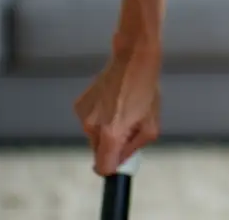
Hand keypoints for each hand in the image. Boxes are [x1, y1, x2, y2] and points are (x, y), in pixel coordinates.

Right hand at [73, 42, 161, 175]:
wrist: (132, 60)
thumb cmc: (145, 90)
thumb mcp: (150, 125)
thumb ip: (134, 149)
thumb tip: (120, 162)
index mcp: (111, 134)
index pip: (102, 167)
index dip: (112, 166)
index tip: (120, 158)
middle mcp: (92, 127)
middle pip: (98, 152)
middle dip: (112, 146)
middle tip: (127, 127)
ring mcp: (83, 115)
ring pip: (94, 136)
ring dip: (106, 130)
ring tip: (121, 109)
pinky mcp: (79, 104)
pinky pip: (89, 121)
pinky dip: (99, 117)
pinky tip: (111, 101)